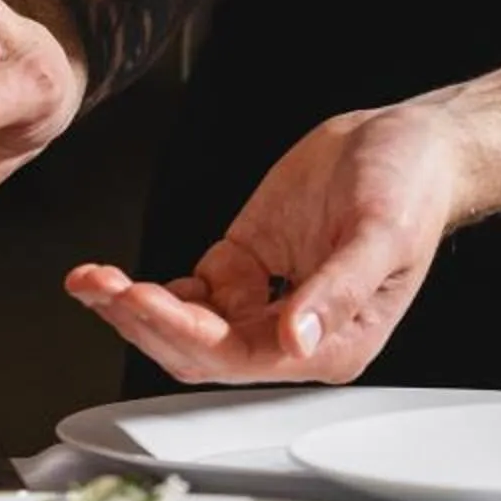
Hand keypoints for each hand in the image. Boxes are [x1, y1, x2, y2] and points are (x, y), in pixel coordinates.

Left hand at [65, 99, 468, 383]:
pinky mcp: (246, 263)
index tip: (140, 297)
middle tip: (96, 285)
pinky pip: (191, 291)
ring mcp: (264, 299)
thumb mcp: (383, 235)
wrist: (407, 143)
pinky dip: (153, 286)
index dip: (184, 332)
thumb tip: (298, 339)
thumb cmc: (411, 190)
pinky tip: (114, 276)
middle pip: (201, 348)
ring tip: (89, 279)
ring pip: (187, 323)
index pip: (239, 356)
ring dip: (137, 306)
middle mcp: (291, 333)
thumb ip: (338, 290)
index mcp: (330, 343)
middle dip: (143, 321)